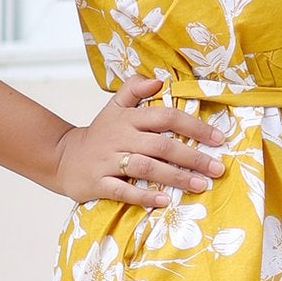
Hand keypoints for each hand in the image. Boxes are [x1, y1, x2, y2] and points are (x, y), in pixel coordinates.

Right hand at [53, 74, 226, 205]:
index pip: (166, 116)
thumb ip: (134, 88)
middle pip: (161, 145)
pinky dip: (144, 196)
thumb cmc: (100, 134)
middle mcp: (120, 138)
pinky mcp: (98, 183)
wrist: (62, 158)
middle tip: (218, 169)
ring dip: (175, 177)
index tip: (218, 139)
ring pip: (146, 168)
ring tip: (200, 186)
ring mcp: (108, 161)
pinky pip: (123, 191)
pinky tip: (165, 201)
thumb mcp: (114, 107)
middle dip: (192, 157)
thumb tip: (160, 79)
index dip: (193, 126)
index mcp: (128, 118)